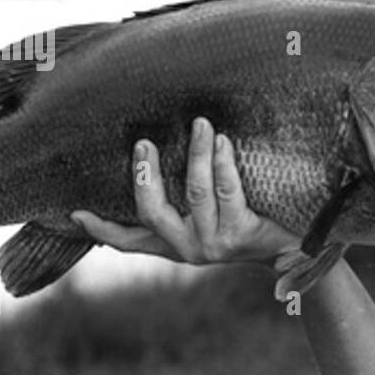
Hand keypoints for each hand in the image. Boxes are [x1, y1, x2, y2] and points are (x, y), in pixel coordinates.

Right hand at [70, 117, 301, 265]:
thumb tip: (153, 163)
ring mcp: (214, 243)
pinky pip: (227, 190)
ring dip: (195, 154)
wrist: (298, 250)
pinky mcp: (241, 233)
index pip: (131, 241)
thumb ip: (185, 207)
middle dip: (146, 174)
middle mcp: (190, 248)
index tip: (75, 213)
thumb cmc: (251, 225)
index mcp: (176, 246)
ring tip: (199, 123)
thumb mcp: (213, 221)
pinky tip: (221, 141)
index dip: (103, 228)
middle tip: (144, 142)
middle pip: (153, 211)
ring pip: (194, 192)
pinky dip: (221, 162)